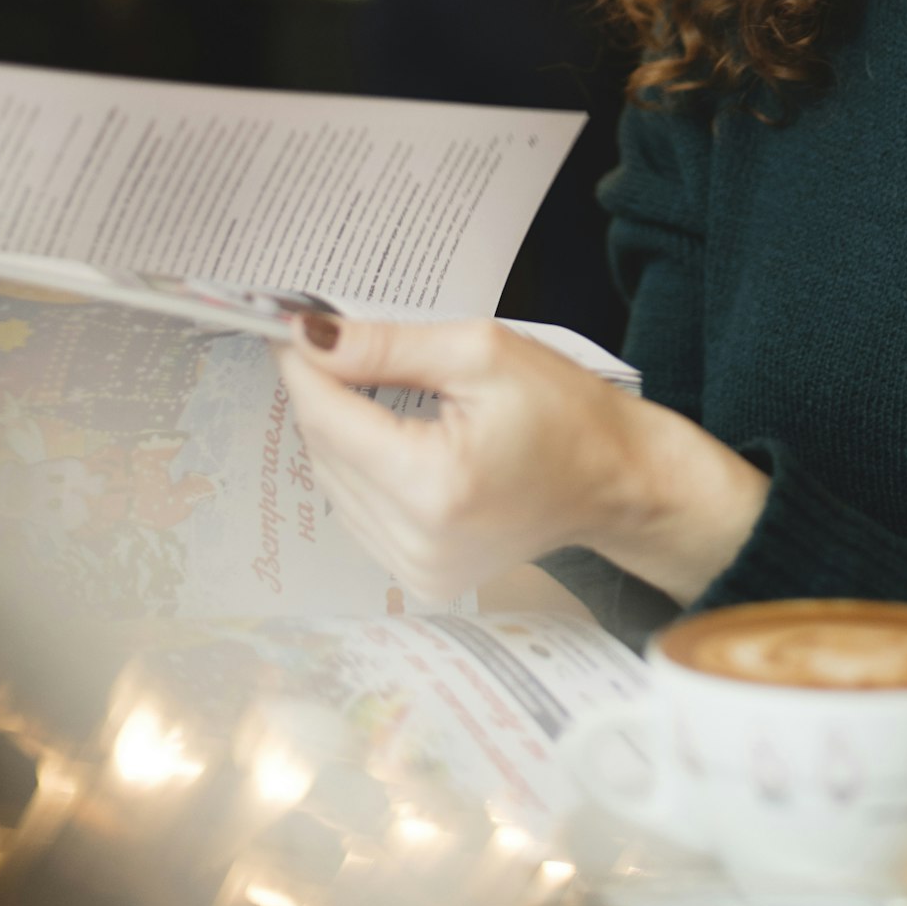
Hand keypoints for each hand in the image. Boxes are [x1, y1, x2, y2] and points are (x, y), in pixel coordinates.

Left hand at [280, 315, 769, 605]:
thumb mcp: (480, 352)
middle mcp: (416, 541)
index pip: (329, 419)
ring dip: (339, 433)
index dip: (304, 368)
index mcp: (433, 485)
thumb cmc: (564, 411)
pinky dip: (362, 469)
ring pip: (333, 484)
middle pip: (325, 452)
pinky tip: (390, 438)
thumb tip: (307, 337)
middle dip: (323, 394)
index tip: (291, 327)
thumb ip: (385, 346)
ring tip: (369, 388)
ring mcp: (417, 569)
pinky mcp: (422, 578)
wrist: (615, 480)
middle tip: (333, 345)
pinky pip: (359, 513)